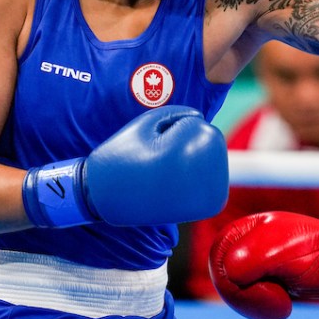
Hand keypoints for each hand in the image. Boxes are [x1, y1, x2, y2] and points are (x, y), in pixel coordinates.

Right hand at [22, 105, 227, 227]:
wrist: (102, 198)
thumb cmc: (122, 155)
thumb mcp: (146, 124)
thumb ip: (178, 114)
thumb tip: (201, 119)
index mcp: (184, 151)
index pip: (196, 123)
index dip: (172, 128)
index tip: (152, 145)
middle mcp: (202, 175)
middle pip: (209, 139)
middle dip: (187, 142)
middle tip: (158, 159)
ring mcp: (208, 193)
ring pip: (215, 158)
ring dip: (195, 158)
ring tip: (166, 171)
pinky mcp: (209, 205)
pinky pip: (217, 179)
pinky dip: (202, 176)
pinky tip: (179, 181)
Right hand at [209, 211, 318, 318]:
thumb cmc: (316, 255)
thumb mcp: (283, 254)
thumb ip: (252, 259)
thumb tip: (227, 273)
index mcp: (247, 228)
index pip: (217, 254)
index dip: (230, 277)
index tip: (253, 287)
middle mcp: (246, 244)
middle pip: (222, 277)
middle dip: (246, 295)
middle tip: (277, 299)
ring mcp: (254, 263)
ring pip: (234, 292)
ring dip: (256, 303)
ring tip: (282, 301)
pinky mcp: (263, 281)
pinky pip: (248, 300)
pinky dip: (263, 307)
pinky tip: (283, 304)